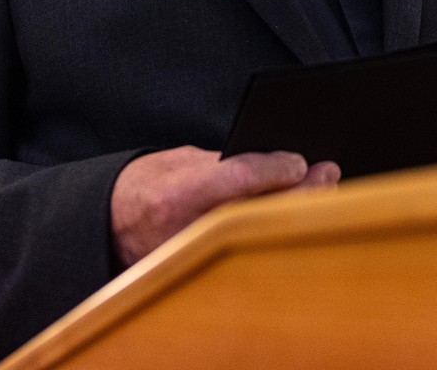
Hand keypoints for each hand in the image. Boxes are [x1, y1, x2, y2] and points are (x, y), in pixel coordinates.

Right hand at [110, 146, 339, 266]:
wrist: (107, 227)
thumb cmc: (147, 186)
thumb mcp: (180, 161)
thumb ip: (225, 163)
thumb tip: (280, 162)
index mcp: (176, 193)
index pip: (236, 178)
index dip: (273, 169)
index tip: (300, 161)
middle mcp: (186, 229)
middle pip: (259, 212)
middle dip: (300, 192)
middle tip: (328, 173)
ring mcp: (200, 258)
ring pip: (264, 236)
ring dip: (299, 212)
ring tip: (324, 189)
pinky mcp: (205, 274)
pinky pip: (255, 252)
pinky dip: (282, 232)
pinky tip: (303, 214)